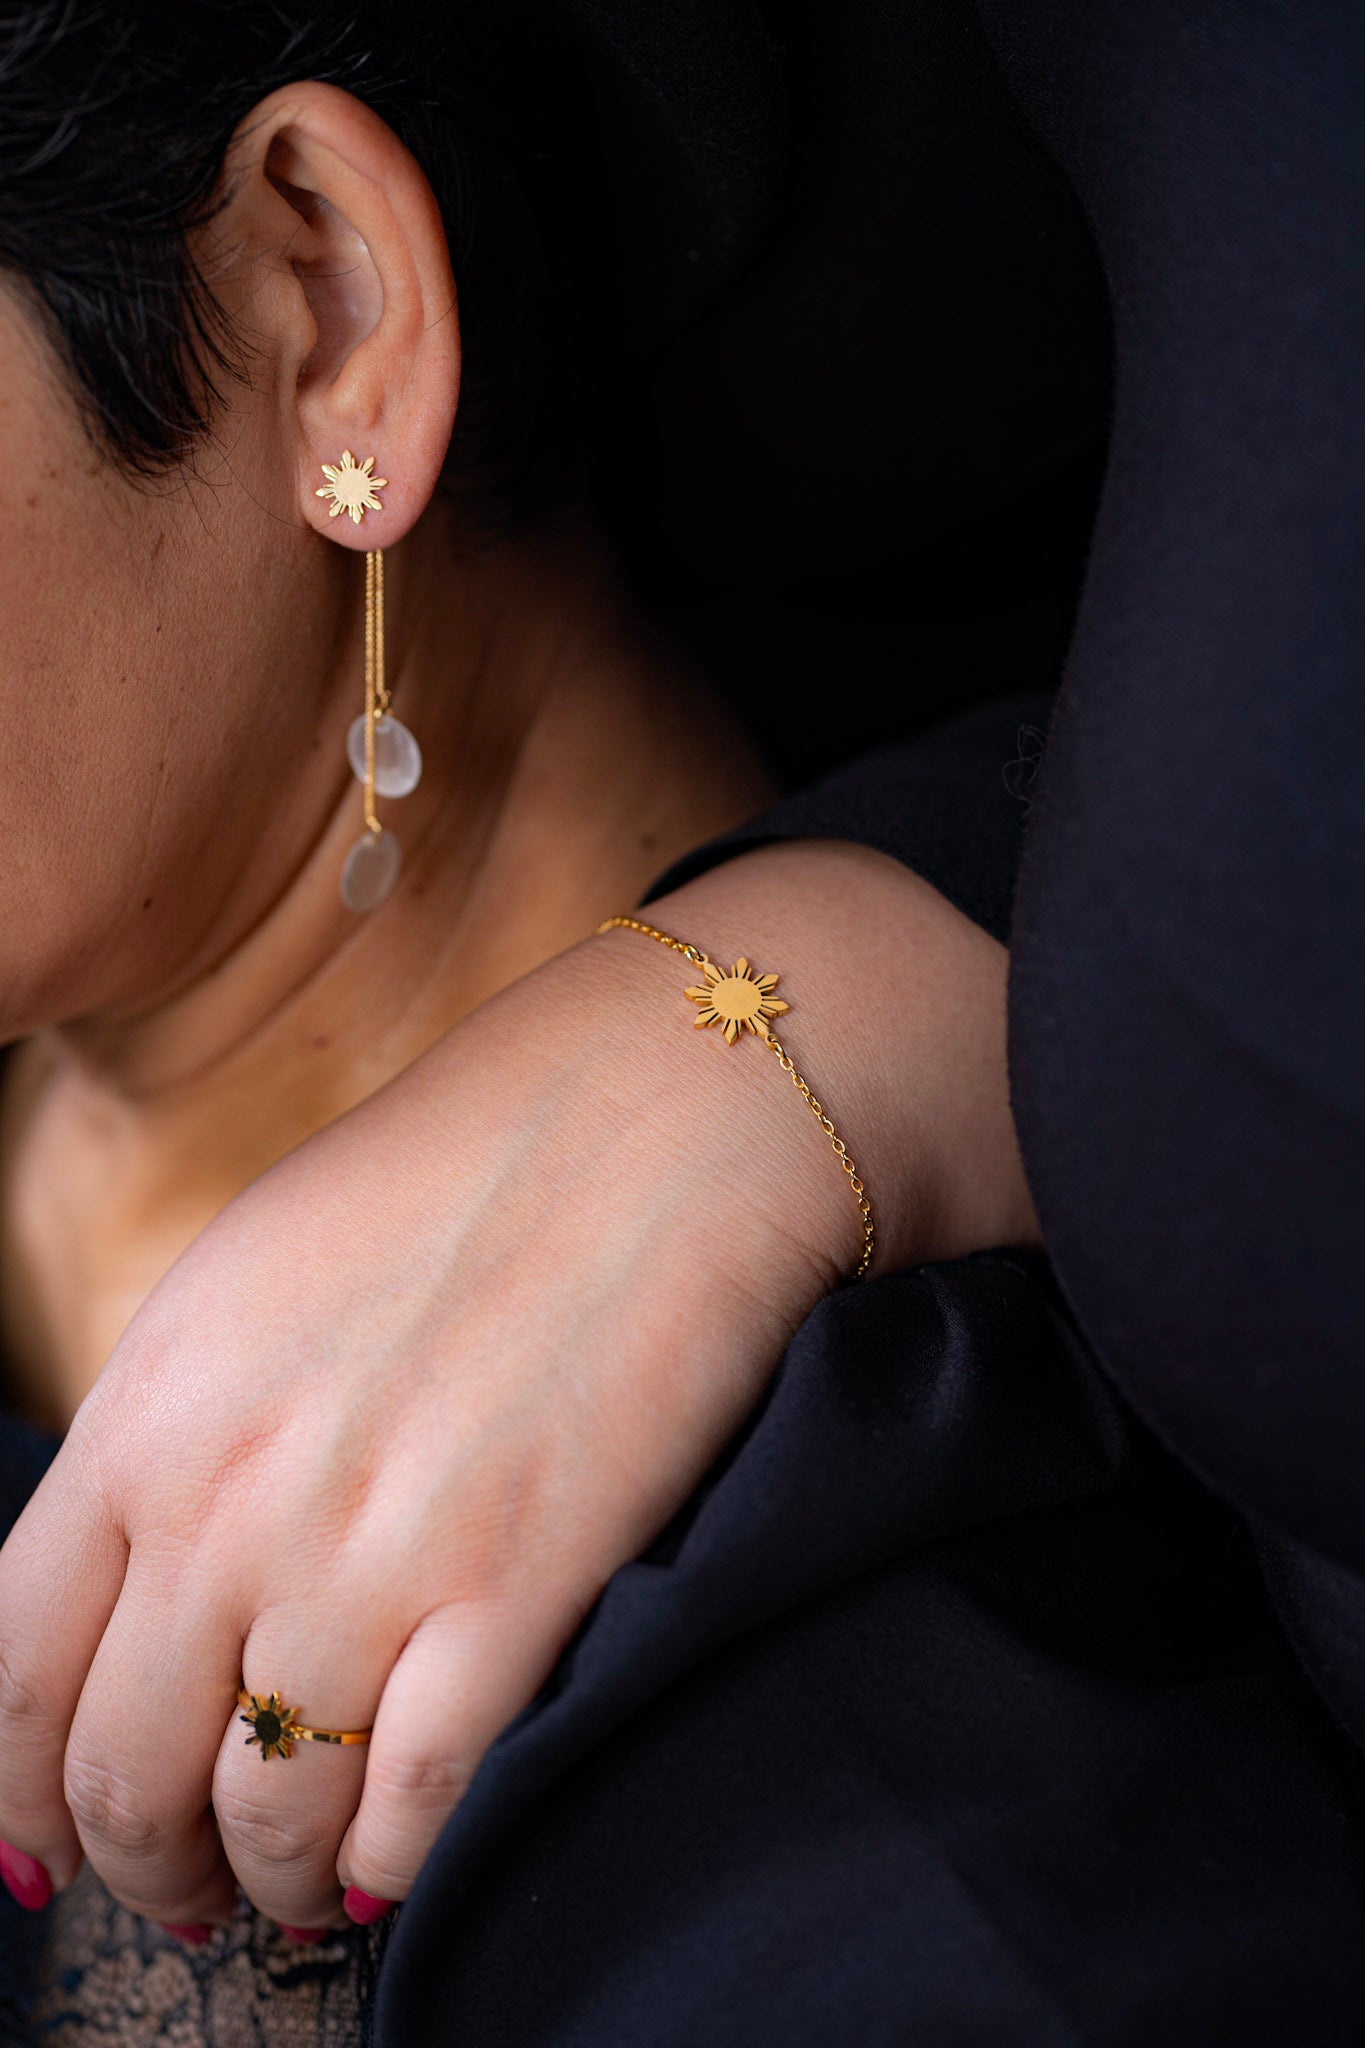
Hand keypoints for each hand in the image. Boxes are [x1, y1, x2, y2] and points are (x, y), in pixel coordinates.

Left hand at [0, 841, 1034, 1933]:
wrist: (660, 1116)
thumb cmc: (461, 1172)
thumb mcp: (250, 1278)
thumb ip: (171, 1439)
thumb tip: (144, 1593)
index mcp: (148, 1414)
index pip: (13, 1675)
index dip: (22, 1800)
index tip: (48, 1846)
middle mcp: (230, 1504)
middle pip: (124, 1773)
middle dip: (143, 1866)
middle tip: (183, 1892)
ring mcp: (372, 1557)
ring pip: (266, 1813)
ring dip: (267, 1880)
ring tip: (295, 1884)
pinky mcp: (517, 1592)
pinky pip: (413, 1803)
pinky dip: (391, 1862)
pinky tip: (394, 1857)